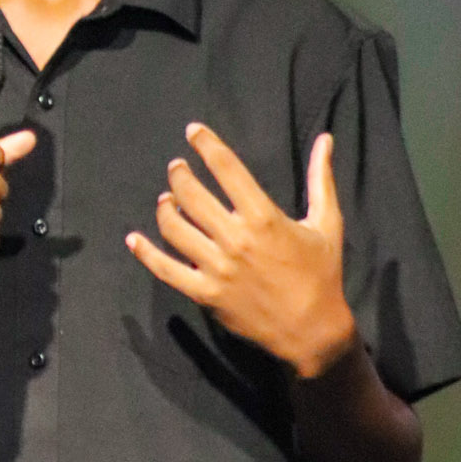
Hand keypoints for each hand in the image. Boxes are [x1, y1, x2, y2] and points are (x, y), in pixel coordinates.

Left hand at [126, 124, 356, 379]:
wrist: (313, 330)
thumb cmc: (321, 274)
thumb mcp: (327, 223)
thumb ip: (321, 179)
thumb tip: (325, 139)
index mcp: (263, 217)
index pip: (226, 169)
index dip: (207, 144)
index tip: (193, 131)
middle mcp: (235, 239)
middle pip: (192, 195)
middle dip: (179, 174)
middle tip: (176, 167)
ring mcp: (216, 268)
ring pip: (175, 228)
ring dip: (165, 208)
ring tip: (166, 198)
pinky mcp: (205, 294)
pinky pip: (166, 270)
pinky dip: (145, 253)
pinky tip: (133, 238)